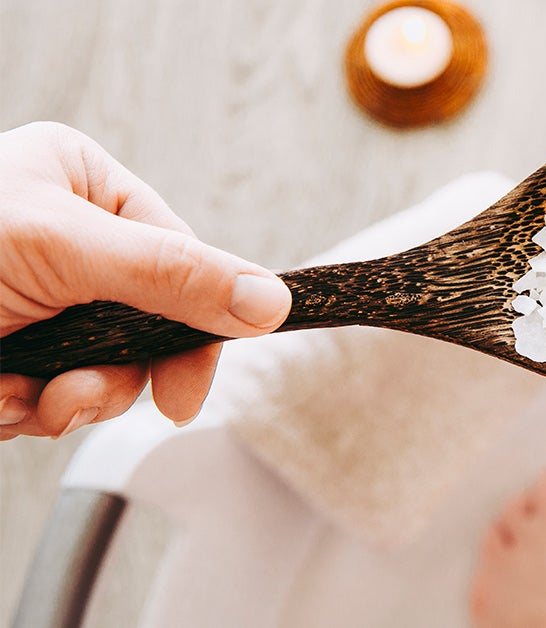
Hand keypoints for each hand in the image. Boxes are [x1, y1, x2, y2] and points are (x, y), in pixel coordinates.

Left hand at [0, 122, 291, 439]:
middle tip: (79, 394)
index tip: (187, 389)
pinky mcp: (13, 351)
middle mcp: (66, 239)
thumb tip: (270, 299)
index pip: (180, 257)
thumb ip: (172, 275)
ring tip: (23, 396)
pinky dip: (27, 411)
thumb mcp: (62, 249)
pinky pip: (54, 395)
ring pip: (105, 368)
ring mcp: (40, 299)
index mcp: (82, 184)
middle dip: (113, 372)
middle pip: (148, 322)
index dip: (193, 326)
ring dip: (69, 399)